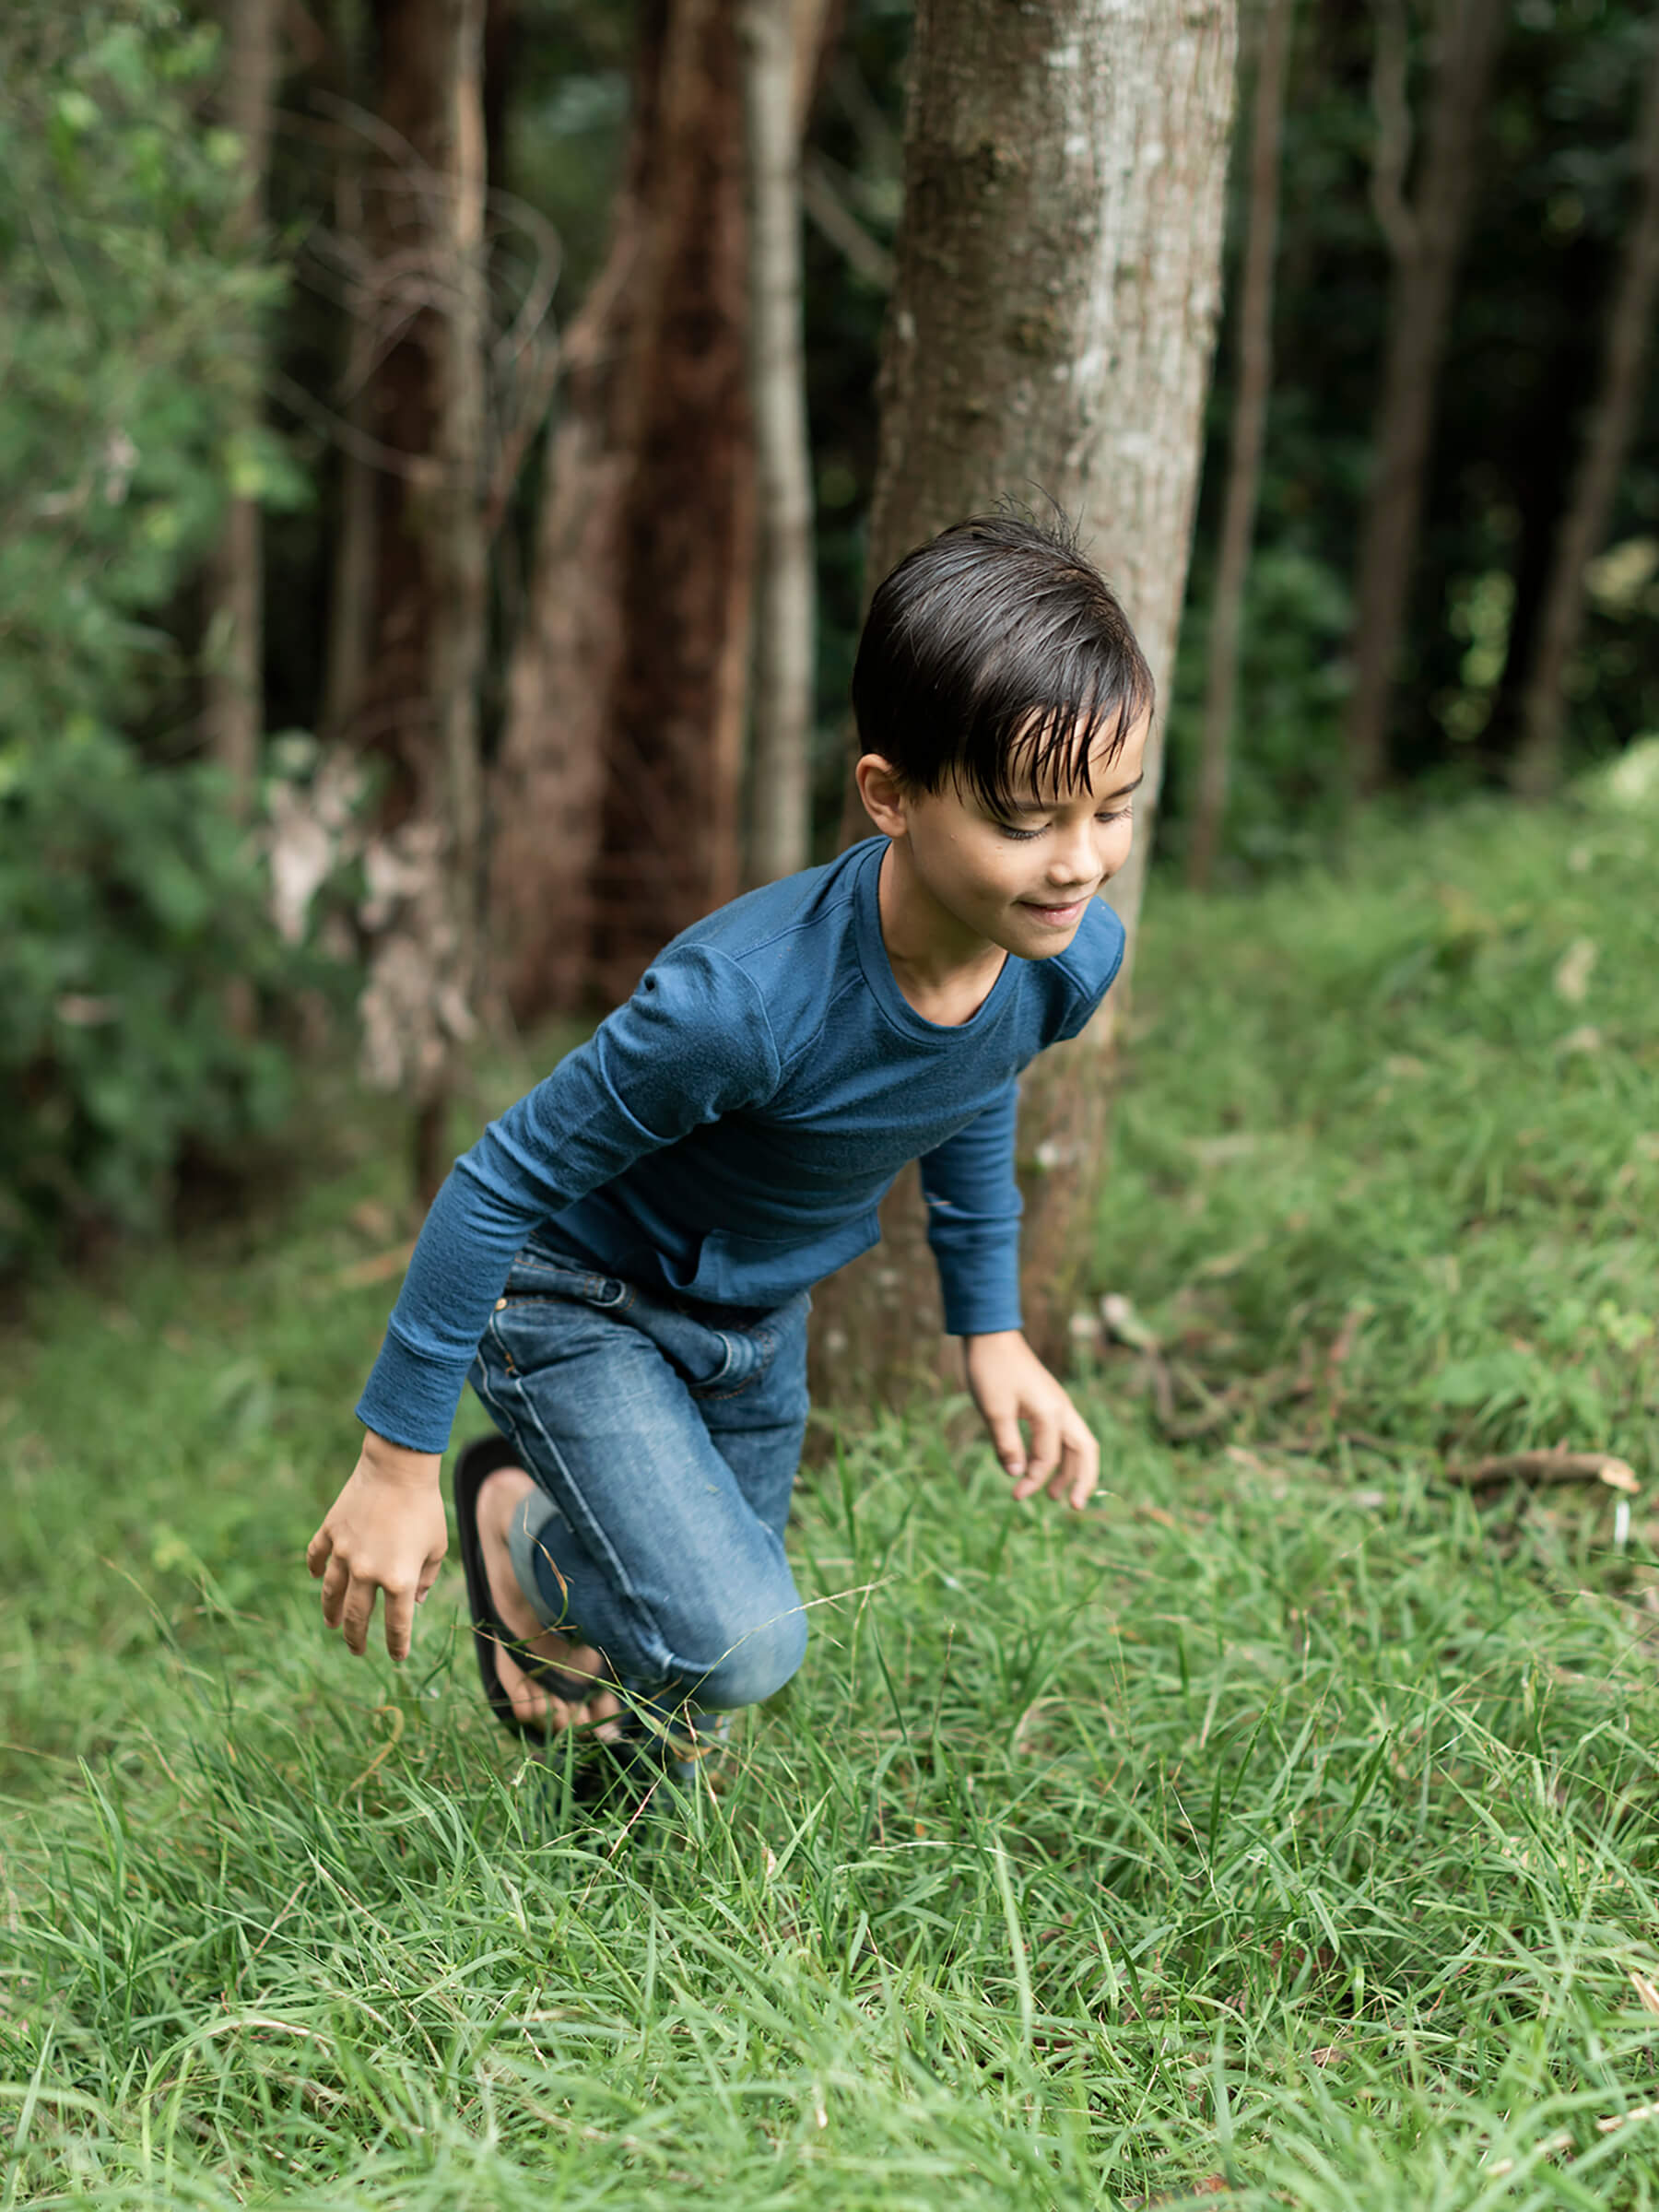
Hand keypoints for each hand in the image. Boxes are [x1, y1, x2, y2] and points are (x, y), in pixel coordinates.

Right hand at [306, 1434, 447, 1660]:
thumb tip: (416, 1602)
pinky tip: (314, 1577)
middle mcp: (368, 1572)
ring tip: (332, 1624)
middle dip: (357, 1638)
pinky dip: (314, 1567)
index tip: (397, 1657)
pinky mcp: (331, 1532)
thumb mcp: (438, 1546)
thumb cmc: (426, 1507)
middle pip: (358, 1616)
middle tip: (357, 1650)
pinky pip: (316, 1555)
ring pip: (332, 1592)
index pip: (397, 1624)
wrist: (399, 1468)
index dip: (397, 1644)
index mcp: (399, 1580)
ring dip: (331, 1611)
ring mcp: (345, 1553)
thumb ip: (427, 1577)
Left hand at [962, 1331, 1098, 1509]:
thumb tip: (1017, 1476)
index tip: (1015, 1495)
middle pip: (1085, 1451)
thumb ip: (1007, 1445)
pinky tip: (1041, 1465)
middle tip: (1075, 1508)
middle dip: (1082, 1480)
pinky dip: (1057, 1454)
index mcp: (1051, 1413)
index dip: (1034, 1480)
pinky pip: (1062, 1434)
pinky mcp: (1047, 1402)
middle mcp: (1062, 1409)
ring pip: (1076, 1443)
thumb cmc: (990, 1369)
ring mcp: (1057, 1404)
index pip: (1048, 1459)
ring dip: (1069, 1470)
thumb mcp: (994, 1410)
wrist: (990, 1334)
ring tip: (1054, 1496)